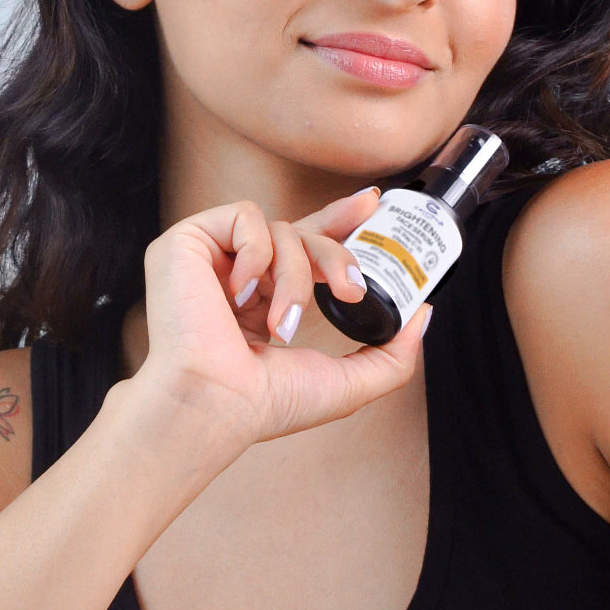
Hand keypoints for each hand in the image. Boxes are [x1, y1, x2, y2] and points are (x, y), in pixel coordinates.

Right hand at [132, 188, 429, 451]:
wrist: (213, 402)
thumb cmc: (263, 405)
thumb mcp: (344, 384)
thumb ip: (391, 356)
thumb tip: (422, 313)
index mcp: (265, 298)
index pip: (306, 244)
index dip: (340, 219)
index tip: (373, 204)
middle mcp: (238, 273)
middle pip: (302, 230)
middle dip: (337, 251)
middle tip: (352, 288)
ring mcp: (211, 256)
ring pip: (281, 228)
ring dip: (295, 277)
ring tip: (280, 324)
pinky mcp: (187, 241)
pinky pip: (244, 217)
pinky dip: (255, 254)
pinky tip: (239, 295)